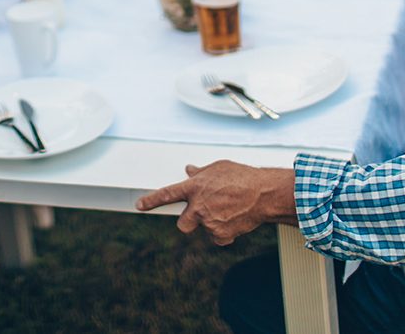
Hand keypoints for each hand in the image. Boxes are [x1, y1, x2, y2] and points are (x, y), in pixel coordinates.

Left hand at [135, 161, 295, 245]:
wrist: (264, 194)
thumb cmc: (243, 177)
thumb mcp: (218, 168)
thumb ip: (201, 173)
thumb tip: (190, 171)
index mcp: (195, 188)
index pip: (167, 195)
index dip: (151, 201)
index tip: (140, 206)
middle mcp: (198, 207)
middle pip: (182, 224)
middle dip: (189, 222)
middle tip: (203, 214)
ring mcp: (209, 222)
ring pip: (205, 229)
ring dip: (213, 224)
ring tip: (230, 211)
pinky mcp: (221, 235)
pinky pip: (219, 237)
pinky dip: (225, 232)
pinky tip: (235, 219)